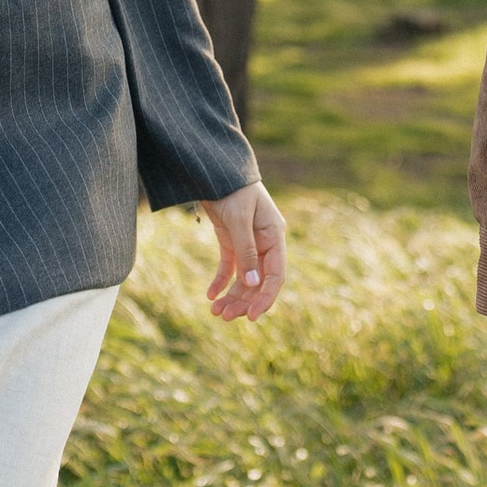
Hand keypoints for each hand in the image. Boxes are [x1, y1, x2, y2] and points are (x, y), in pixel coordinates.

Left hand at [199, 181, 285, 318]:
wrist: (213, 169)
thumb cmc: (232, 189)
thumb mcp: (239, 219)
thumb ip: (246, 251)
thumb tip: (254, 285)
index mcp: (274, 236)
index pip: (276, 275)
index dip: (266, 297)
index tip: (252, 317)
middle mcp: (264, 243)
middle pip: (258, 281)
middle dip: (243, 301)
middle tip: (225, 317)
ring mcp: (247, 242)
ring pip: (244, 278)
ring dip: (232, 296)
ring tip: (215, 312)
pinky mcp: (231, 240)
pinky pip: (230, 267)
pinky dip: (221, 282)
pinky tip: (210, 295)